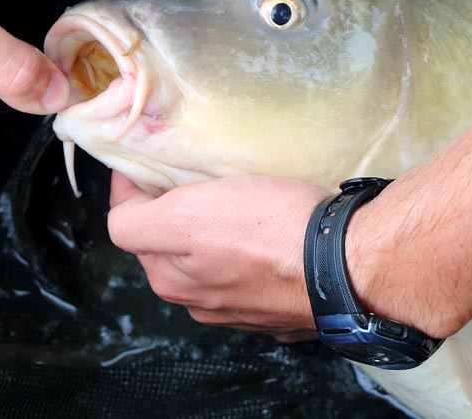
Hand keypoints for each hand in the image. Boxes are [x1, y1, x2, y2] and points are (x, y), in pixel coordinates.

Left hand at [108, 171, 330, 341]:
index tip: (141, 160)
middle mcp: (201, 302)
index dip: (130, 188)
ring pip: (210, 264)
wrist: (350, 265)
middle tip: (188, 179)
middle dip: (168, 215)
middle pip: (166, 247)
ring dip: (211, 238)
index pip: (127, 226)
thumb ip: (136, 221)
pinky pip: (253, 276)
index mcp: (170, 279)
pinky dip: (250, 256)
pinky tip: (268, 235)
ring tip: (232, 203)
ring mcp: (244, 311)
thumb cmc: (269, 230)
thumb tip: (122, 211)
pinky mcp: (283, 309)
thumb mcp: (186, 215)